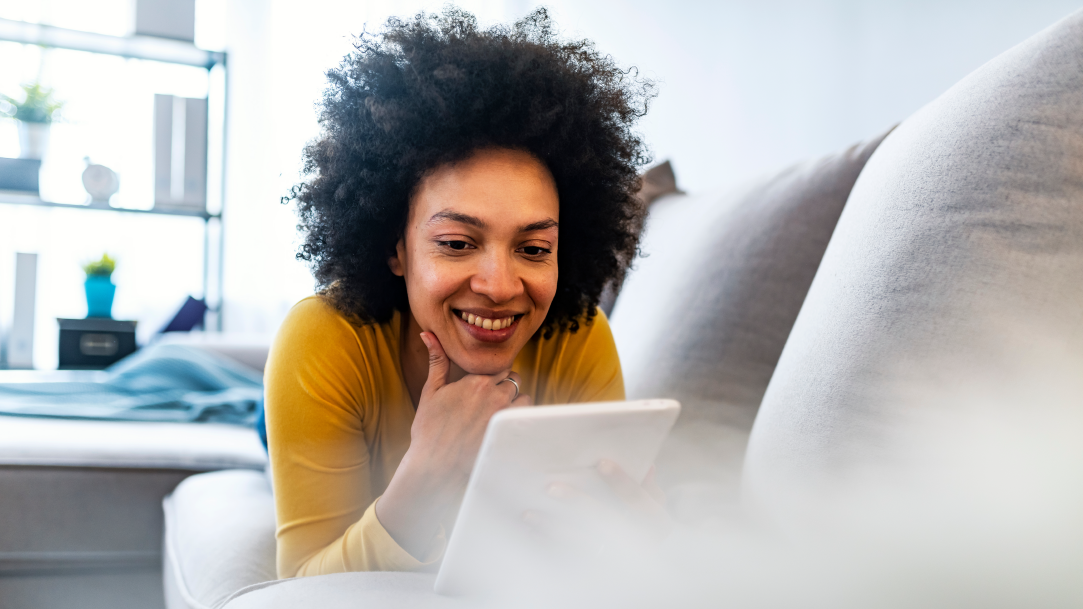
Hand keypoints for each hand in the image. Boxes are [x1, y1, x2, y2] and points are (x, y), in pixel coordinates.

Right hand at [376, 331, 531, 557]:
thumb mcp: (431, 391)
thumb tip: (427, 333)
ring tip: (498, 415)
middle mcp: (494, 395)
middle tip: (490, 402)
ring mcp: (504, 415)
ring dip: (516, 403)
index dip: (494, 376)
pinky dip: (521, 420)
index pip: (500, 366)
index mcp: (476, 381)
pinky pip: (527, 419)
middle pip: (513, 380)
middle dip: (505, 387)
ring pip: (524, 398)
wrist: (434, 465)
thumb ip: (436, 360)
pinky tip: (506, 427)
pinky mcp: (510, 434)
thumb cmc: (429, 429)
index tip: (485, 387)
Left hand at [524, 461, 671, 559]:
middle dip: (578, 503)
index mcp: (656, 524)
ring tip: (529, 514)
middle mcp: (638, 545)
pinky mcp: (598, 570)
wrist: (642, 563)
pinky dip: (549, 546)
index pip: (638, 500)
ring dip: (553, 528)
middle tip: (551, 488)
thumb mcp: (654, 504)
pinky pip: (569, 558)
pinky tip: (531, 533)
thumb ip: (647, 485)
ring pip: (581, 542)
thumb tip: (647, 465)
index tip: (601, 462)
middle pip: (606, 521)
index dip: (621, 481)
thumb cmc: (645, 522)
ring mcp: (617, 560)